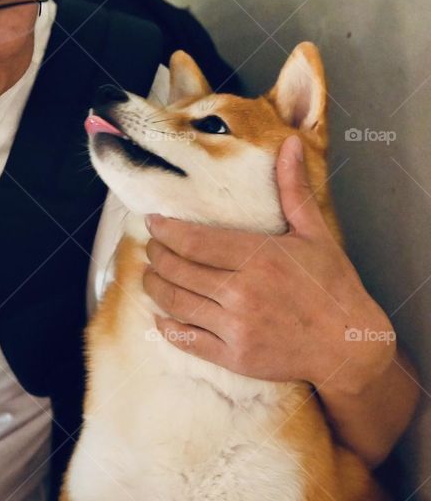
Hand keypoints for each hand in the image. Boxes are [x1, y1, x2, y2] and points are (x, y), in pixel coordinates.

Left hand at [141, 134, 394, 389]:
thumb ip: (293, 190)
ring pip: (175, 303)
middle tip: (151, 249)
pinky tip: (160, 315)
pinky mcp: (234, 356)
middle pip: (177, 270)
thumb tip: (291, 144)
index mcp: (259, 257)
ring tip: (150, 275)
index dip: (165, 231)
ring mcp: (236, 327)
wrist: (349, 346)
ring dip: (154, 287)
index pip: (192, 241)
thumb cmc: (332, 286)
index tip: (153, 222)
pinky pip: (186, 339)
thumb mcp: (315, 234)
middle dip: (156, 257)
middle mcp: (243, 292)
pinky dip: (166, 326)